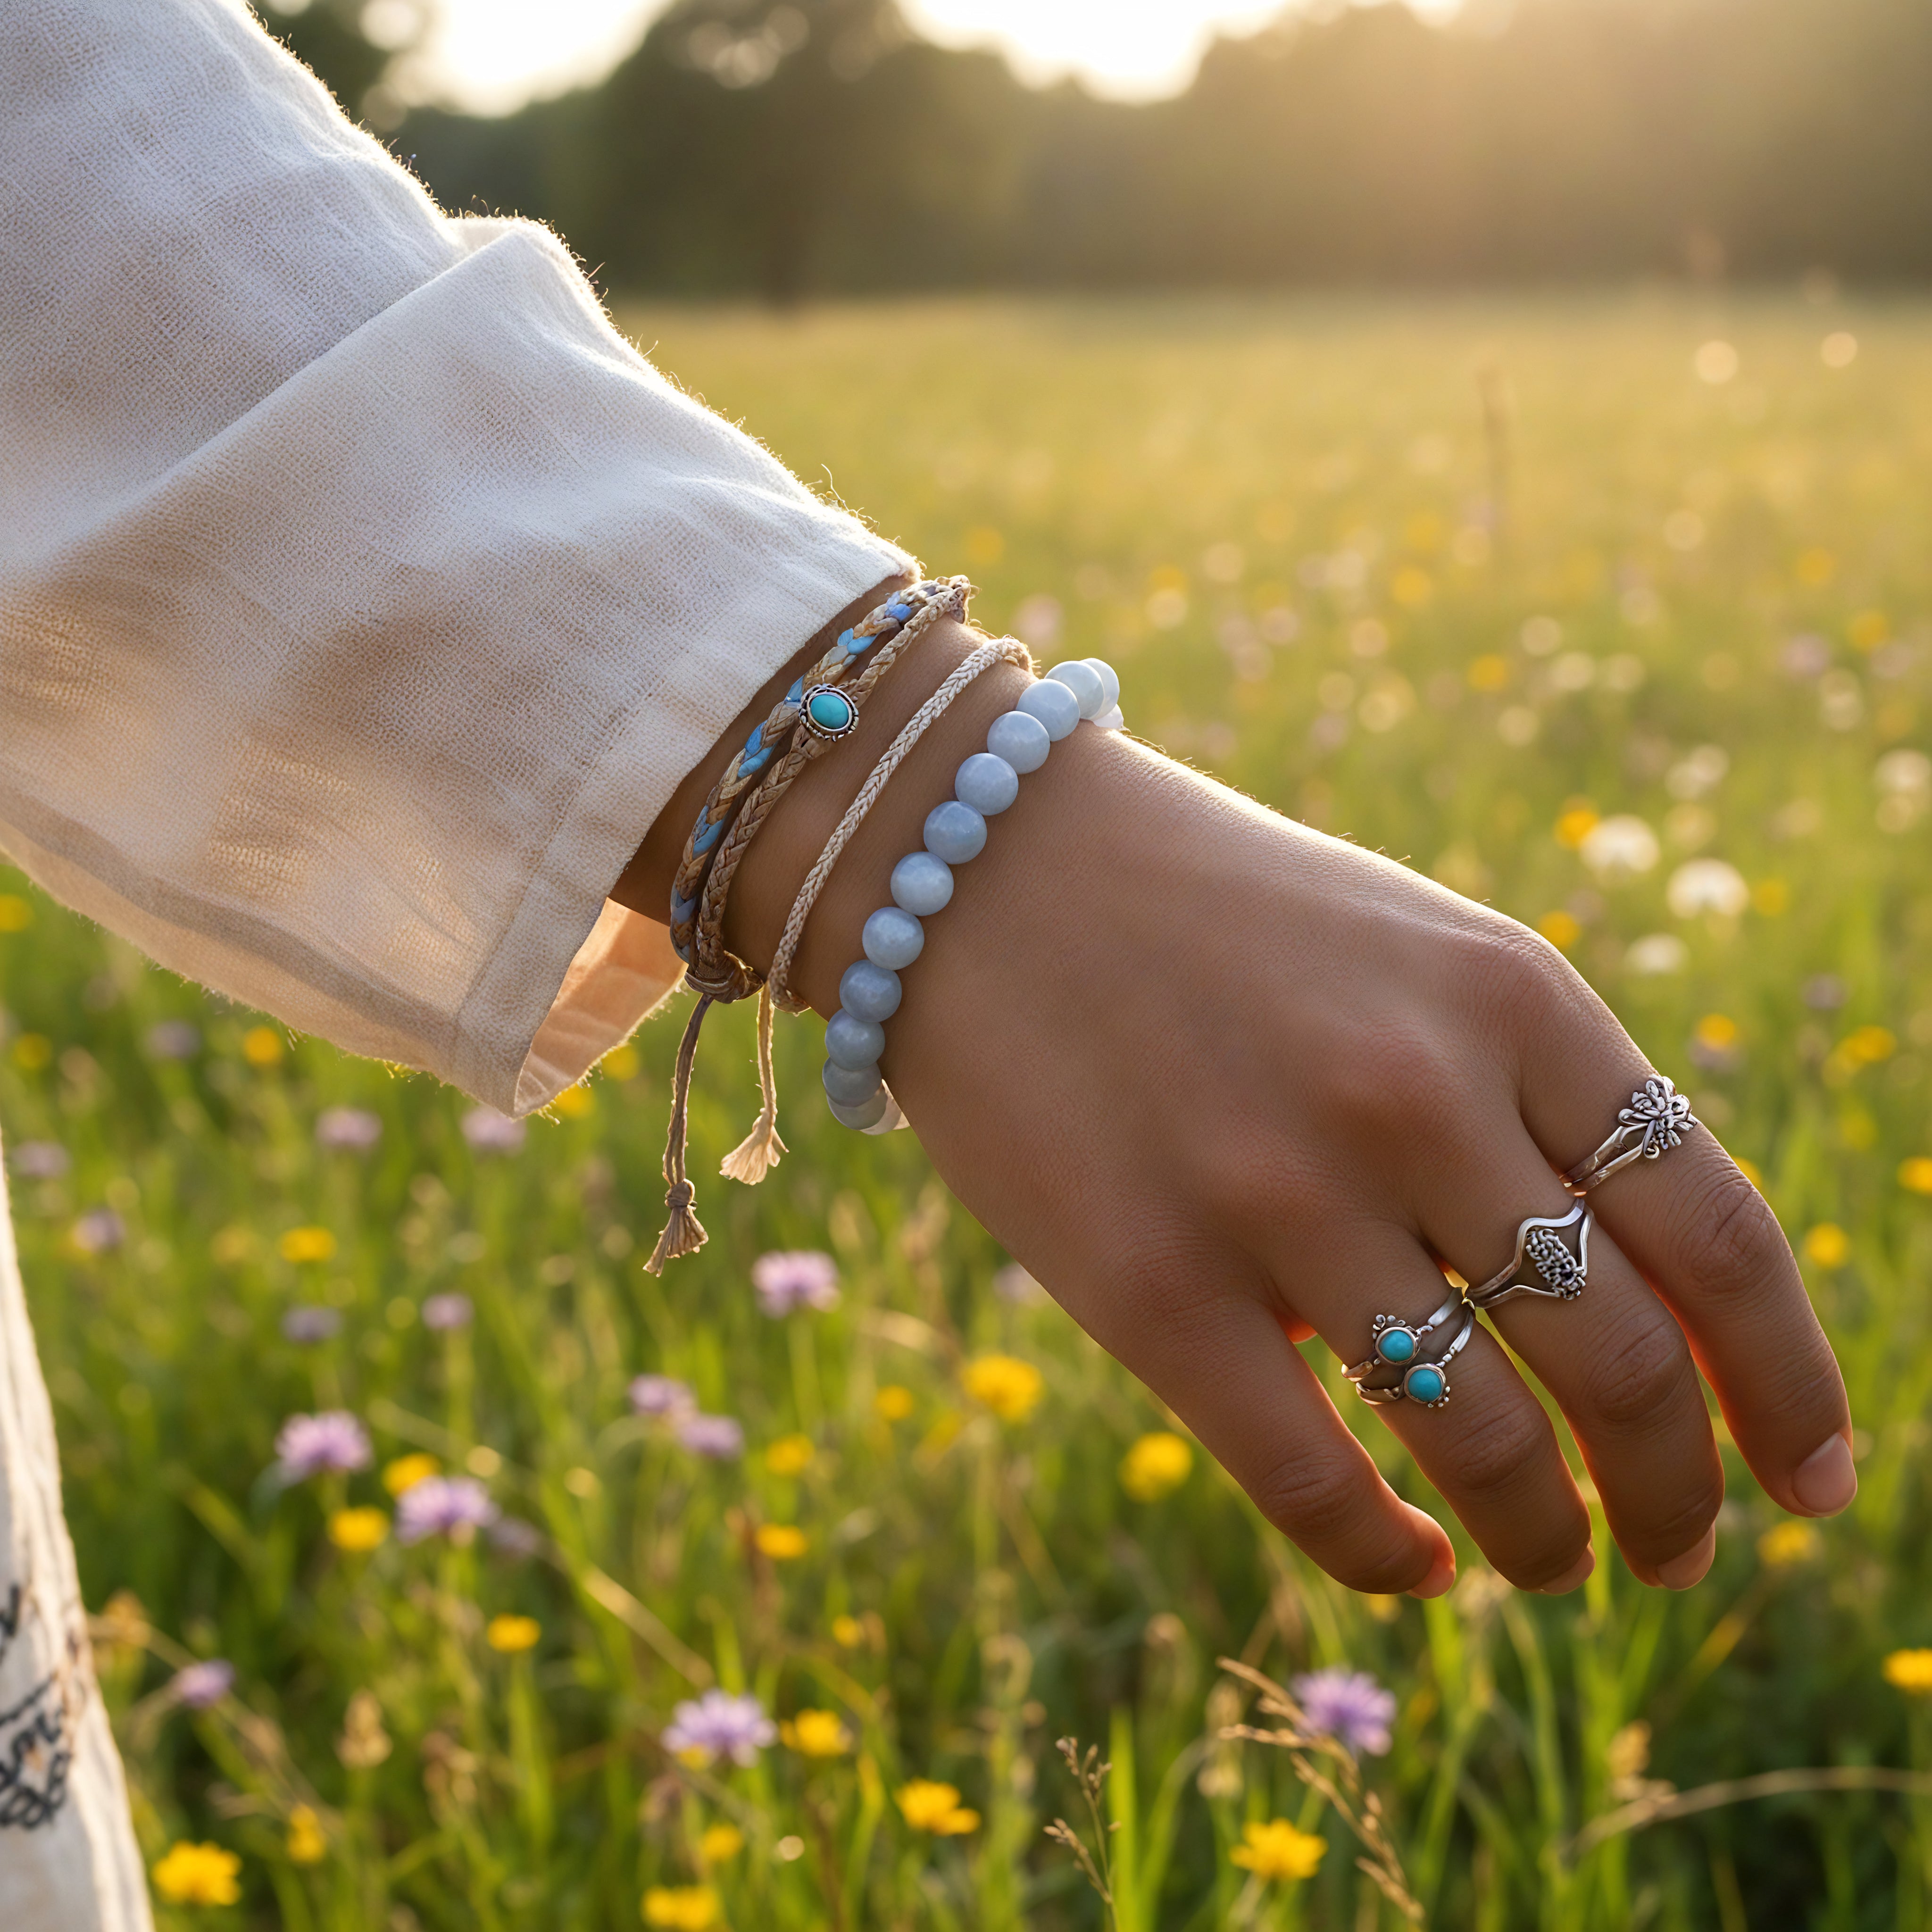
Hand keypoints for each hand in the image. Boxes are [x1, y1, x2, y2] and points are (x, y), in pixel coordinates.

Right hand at [625, 605, 1854, 1595]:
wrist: (976, 858)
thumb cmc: (1212, 918)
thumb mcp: (1410, 958)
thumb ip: (1529, 1104)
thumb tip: (1643, 1311)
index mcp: (1510, 996)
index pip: (1718, 1233)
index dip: (1792, 1385)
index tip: (1813, 1481)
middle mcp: (1415, 1094)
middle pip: (1627, 1363)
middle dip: (1680, 1495)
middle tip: (1676, 1555)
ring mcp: (1278, 1193)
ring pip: (1487, 1442)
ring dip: (1546, 1541)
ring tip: (1546, 1565)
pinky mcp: (1149, 1283)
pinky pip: (1318, 1479)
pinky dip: (1391, 1557)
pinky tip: (1415, 1568)